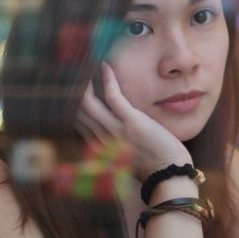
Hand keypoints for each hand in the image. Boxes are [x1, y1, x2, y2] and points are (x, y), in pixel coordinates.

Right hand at [77, 62, 191, 178]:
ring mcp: (114, 131)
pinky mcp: (131, 123)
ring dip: (85, 80)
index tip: (69, 83)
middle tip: (72, 67)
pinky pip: (113, 97)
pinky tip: (105, 65)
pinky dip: (107, 79)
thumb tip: (103, 122)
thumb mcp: (120, 155)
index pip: (74, 120)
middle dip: (71, 88)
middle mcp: (99, 140)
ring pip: (87, 102)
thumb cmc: (150, 164)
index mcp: (95, 148)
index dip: (69, 100)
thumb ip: (108, 142)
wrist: (169, 174)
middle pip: (75, 110)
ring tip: (84, 63)